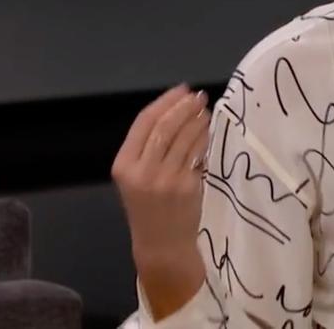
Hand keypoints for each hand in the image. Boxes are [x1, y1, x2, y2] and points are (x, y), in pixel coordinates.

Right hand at [112, 84, 209, 317]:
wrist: (161, 244)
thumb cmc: (148, 207)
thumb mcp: (134, 178)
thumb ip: (147, 148)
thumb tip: (174, 110)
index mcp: (123, 165)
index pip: (144, 122)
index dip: (165, 102)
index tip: (181, 89)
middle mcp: (142, 170)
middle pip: (165, 126)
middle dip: (184, 106)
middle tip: (199, 96)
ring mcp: (166, 179)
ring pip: (184, 137)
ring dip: (198, 119)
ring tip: (205, 109)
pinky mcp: (187, 186)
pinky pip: (198, 153)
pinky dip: (204, 137)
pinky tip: (209, 129)